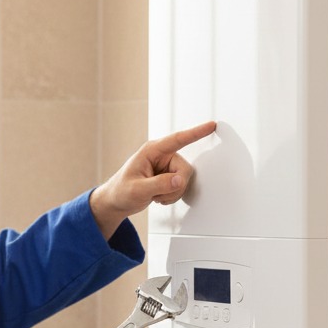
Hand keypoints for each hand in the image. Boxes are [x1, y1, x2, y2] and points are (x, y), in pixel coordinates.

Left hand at [88, 121, 215, 239]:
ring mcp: (166, 167)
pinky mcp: (169, 177)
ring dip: (171, 193)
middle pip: (184, 170)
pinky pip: (181, 187)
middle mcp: (161, 156)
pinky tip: (157, 196)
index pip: (178, 139)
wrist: (116, 201)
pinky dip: (171, 196)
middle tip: (157, 194)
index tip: (211, 125)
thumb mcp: (137, 189)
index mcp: (152, 151)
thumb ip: (159, 184)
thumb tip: (179, 181)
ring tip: (154, 195)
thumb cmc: (121, 191)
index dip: (196, 132)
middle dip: (174, 187)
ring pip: (184, 180)